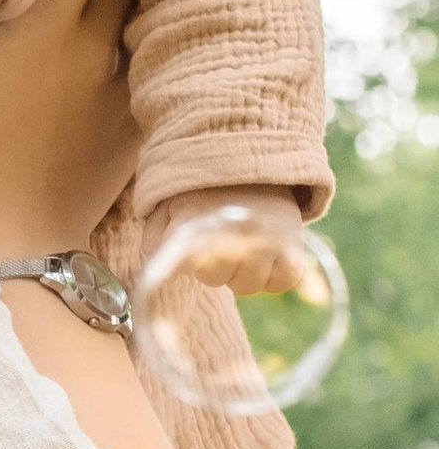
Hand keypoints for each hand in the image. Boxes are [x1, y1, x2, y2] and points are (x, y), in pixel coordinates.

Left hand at [140, 185, 314, 296]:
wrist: (255, 162)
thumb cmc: (203, 193)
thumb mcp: (168, 207)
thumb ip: (154, 239)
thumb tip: (157, 272)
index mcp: (195, 218)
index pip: (182, 261)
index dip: (183, 266)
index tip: (185, 262)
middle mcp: (233, 230)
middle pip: (215, 280)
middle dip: (212, 268)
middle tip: (217, 245)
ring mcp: (266, 238)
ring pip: (248, 285)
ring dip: (242, 274)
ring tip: (241, 248)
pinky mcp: (294, 245)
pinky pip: (282, 282)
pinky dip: (274, 276)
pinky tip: (265, 257)